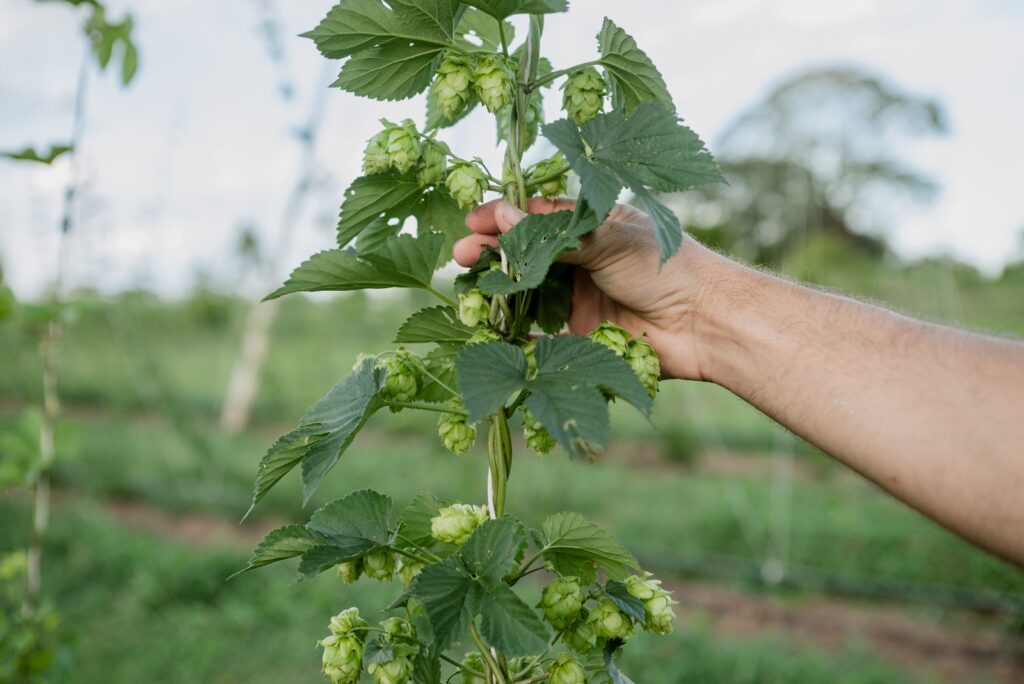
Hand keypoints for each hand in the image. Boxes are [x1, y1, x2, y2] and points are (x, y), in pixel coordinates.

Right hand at [453, 198, 719, 380]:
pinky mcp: (580, 339)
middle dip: (490, 254)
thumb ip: (554, 234)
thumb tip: (503, 214)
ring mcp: (578, 300)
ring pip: (525, 295)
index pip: (534, 217)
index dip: (501, 217)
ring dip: (496, 293)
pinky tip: (490, 331)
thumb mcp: (608, 237)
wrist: (705, 323)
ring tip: (468, 291)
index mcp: (589, 227)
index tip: (471, 221)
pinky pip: (539, 337)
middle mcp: (580, 262)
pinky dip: (514, 336)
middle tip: (460, 256)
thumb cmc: (665, 265)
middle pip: (523, 255)